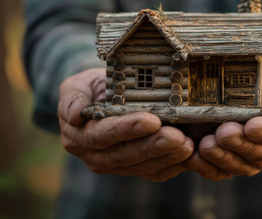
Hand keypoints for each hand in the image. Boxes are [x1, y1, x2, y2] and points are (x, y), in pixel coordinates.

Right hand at [57, 68, 193, 181]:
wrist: (97, 102)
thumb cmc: (89, 90)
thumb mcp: (76, 87)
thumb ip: (73, 99)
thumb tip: (73, 115)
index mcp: (79, 136)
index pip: (104, 134)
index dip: (128, 128)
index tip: (152, 120)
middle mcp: (95, 156)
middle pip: (127, 154)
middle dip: (154, 145)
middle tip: (178, 137)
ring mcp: (116, 166)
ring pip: (143, 166)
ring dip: (167, 156)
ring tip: (188, 144)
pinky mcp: (133, 169)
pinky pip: (154, 173)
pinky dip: (172, 166)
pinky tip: (188, 156)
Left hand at [188, 68, 261, 180]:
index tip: (253, 125)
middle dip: (242, 144)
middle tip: (224, 132)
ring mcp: (258, 161)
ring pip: (243, 166)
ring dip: (224, 156)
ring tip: (207, 144)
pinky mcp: (236, 163)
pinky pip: (223, 172)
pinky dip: (208, 167)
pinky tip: (195, 157)